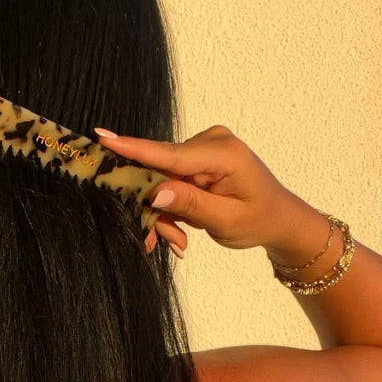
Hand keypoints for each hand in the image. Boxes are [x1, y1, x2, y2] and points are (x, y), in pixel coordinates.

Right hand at [93, 125, 319, 258]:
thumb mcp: (226, 220)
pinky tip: (181, 231)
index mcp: (223, 154)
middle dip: (155, 208)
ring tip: (179, 243)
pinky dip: (171, 207)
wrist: (278, 218)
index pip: (171, 154)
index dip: (135, 149)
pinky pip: (169, 181)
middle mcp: (210, 142)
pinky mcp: (196, 157)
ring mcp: (202, 147)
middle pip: (161, 171)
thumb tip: (156, 192)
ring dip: (164, 214)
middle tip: (156, 243)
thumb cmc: (258, 219)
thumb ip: (191, 205)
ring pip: (161, 180)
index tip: (103, 138)